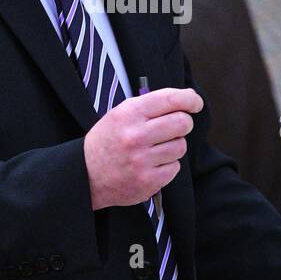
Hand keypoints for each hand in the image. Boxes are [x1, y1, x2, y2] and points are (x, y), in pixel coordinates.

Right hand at [84, 87, 202, 209]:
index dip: (190, 99)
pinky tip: (151, 164)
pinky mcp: (148, 181)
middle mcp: (136, 136)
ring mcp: (142, 160)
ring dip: (173, 146)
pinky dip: (167, 165)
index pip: (170, 99)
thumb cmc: (108, 140)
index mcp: (129, 114)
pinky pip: (174, 167)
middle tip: (176, 126)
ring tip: (156, 148)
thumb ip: (149, 105)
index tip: (195, 102)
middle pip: (182, 123)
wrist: (85, 174)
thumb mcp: (120, 114)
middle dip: (183, 123)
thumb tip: (186, 98)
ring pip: (180, 146)